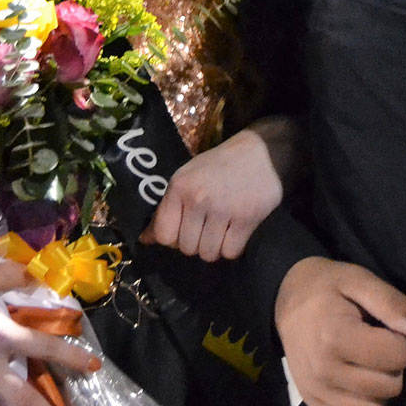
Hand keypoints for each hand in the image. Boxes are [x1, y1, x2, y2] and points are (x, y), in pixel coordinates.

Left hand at [144, 124, 287, 260]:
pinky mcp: (247, 218)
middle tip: (207, 227)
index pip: (164, 235)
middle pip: (187, 248)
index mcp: (179, 187)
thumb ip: (166, 209)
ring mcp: (223, 209)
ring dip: (215, 248)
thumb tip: (145, 240)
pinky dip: (232, 247)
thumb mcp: (187, 179)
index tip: (185, 229)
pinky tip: (235, 231)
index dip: (173, 239)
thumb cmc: (219, 166)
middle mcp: (198, 198)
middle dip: (196, 243)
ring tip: (221, 230)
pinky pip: (231, 252)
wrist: (261, 152)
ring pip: (209, 254)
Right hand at [275, 257, 405, 405]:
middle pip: (389, 387)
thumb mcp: (359, 280)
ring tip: (368, 367)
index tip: (384, 329)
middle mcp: (325, 371)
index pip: (397, 357)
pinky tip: (357, 385)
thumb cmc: (326, 287)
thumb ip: (391, 303)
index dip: (400, 341)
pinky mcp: (312, 403)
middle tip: (377, 347)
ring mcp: (317, 391)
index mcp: (336, 337)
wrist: (285, 300)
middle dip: (393, 367)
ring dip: (379, 391)